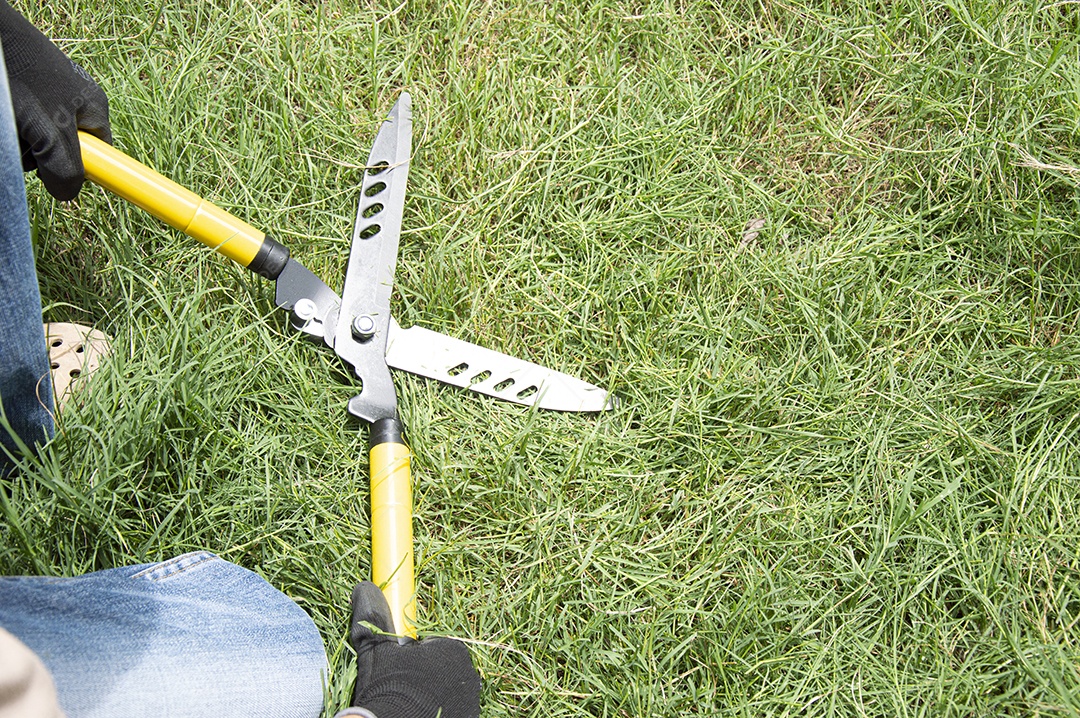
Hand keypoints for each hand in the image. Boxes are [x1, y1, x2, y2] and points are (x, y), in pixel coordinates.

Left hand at [0, 0, 110, 200]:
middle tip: (26, 146)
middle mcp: (76, 103)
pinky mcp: (26, 94)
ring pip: (39, 139)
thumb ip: (65, 166)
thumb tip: (69, 195)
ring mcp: (50, 97)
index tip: (66, 182)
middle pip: (64, 150)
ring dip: (21, 144)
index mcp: (94, 110)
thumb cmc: (23, 76)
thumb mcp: (49, 130)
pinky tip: (7, 121)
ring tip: (11, 126)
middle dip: (41, 156)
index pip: (101, 156)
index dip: (84, 171)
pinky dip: (13, 130)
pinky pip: (25, 126)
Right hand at [346, 581, 480, 717]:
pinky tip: (416, 714)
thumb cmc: (387, 685)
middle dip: (424, 675)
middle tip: (400, 687)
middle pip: (443, 669)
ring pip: (447, 691)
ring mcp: (471, 702)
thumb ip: (374, 618)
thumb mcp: (377, 650)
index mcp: (453, 650)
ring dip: (431, 694)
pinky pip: (452, 710)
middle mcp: (470, 675)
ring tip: (406, 703)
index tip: (398, 669)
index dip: (413, 657)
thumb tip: (364, 587)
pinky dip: (437, 711)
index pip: (434, 647)